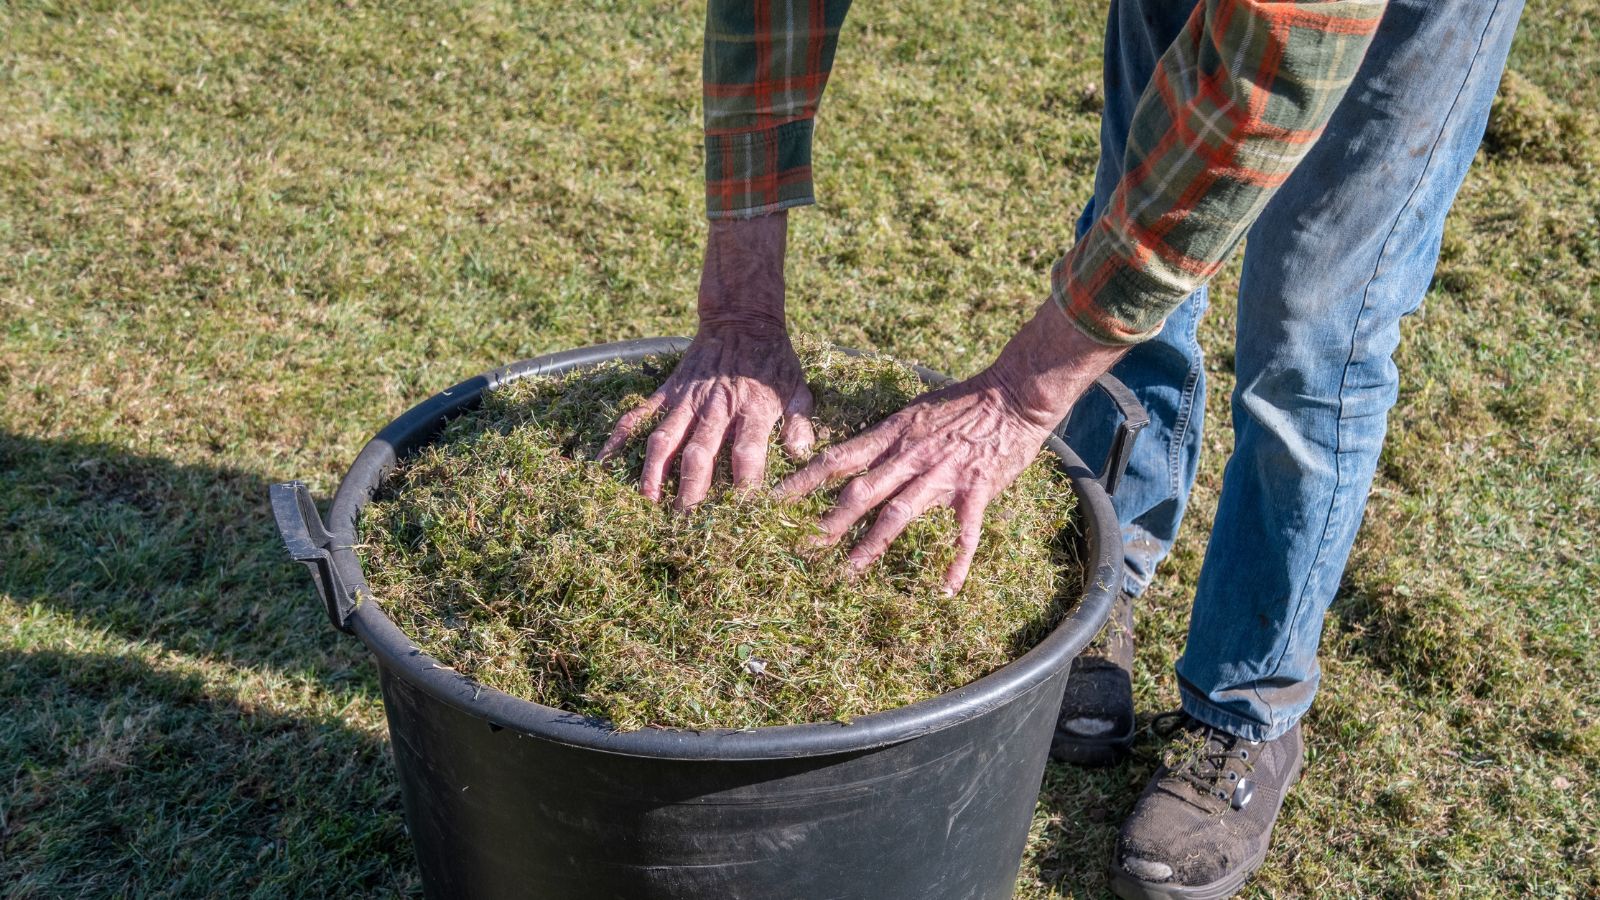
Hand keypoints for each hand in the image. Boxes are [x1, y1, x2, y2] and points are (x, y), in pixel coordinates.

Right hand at [599, 212, 814, 508]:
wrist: (742, 319)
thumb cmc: (773, 361)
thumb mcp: (798, 388)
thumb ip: (799, 422)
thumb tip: (800, 454)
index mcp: (752, 410)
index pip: (747, 454)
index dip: (743, 485)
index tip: (740, 515)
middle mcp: (715, 408)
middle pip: (700, 454)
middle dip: (691, 491)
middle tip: (685, 523)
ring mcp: (687, 400)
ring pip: (665, 439)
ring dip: (654, 472)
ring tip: (647, 501)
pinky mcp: (667, 392)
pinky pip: (639, 415)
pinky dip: (620, 438)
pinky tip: (605, 461)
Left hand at [776, 299, 1127, 592]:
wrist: (1013, 393)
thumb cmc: (963, 402)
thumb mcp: (913, 413)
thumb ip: (886, 438)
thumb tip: (855, 459)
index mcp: (892, 435)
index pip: (837, 459)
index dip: (803, 482)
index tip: (773, 502)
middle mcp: (909, 456)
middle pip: (858, 493)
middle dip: (825, 523)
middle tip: (797, 549)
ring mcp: (941, 474)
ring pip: (897, 514)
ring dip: (870, 546)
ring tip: (847, 573)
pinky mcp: (975, 489)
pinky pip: (963, 531)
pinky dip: (955, 560)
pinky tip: (946, 587)